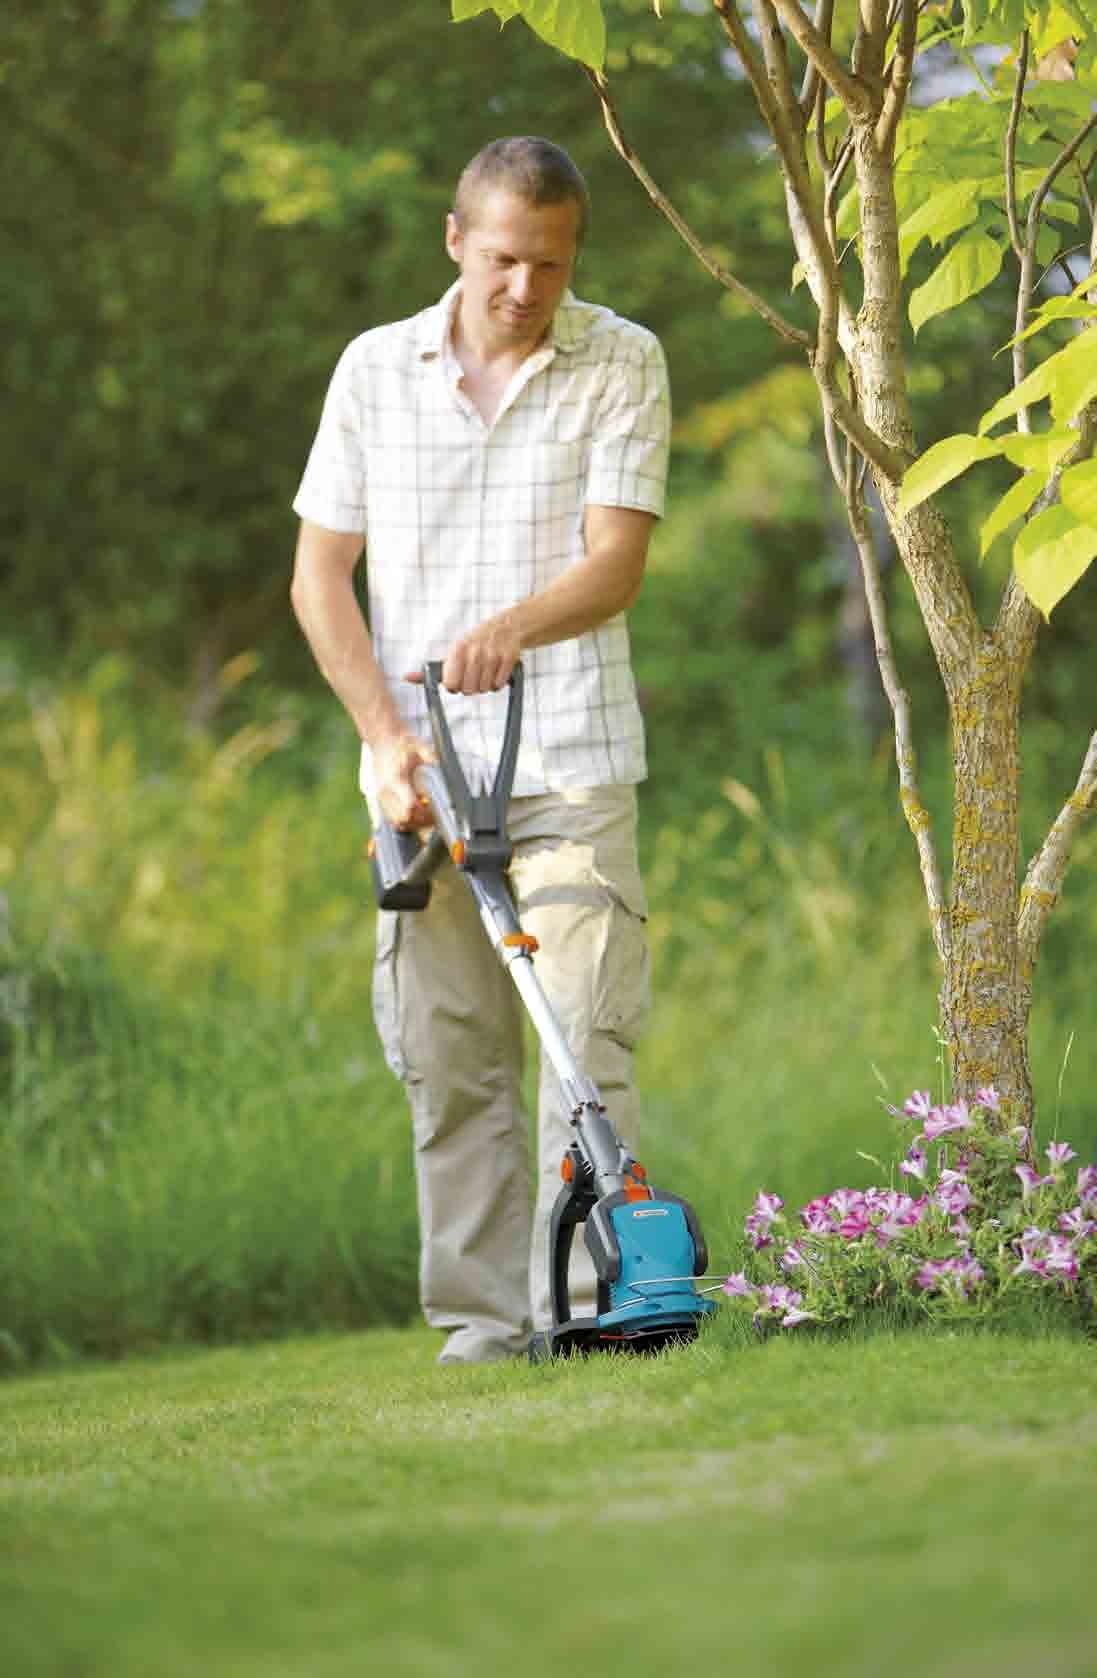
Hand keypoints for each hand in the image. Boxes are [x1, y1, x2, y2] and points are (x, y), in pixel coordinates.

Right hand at [373, 731, 435, 830]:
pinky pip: (392, 819)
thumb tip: (442, 764)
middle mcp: (385, 791)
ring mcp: (381, 796)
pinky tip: (416, 812)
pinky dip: (405, 820)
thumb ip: (429, 756)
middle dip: (421, 820)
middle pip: (404, 819)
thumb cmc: (402, 743)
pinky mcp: (380, 799)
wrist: (382, 739)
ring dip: (413, 822)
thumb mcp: (419, 745)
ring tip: (427, 813)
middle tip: (435, 813)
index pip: (409, 807)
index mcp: (396, 779)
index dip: (424, 813)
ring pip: (397, 822)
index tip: (436, 808)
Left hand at [403, 613, 520, 695]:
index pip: (451, 685)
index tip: (458, 679)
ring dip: (485, 685)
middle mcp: (474, 651)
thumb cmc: (475, 643)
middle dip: (471, 687)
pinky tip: (497, 670)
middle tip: (474, 675)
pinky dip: (499, 682)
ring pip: (485, 689)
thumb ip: (431, 669)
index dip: (454, 686)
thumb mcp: (453, 652)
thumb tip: (405, 678)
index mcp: (458, 649)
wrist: (508, 625)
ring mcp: (492, 654)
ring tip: (486, 671)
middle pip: (468, 690)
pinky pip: (499, 685)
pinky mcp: (508, 658)